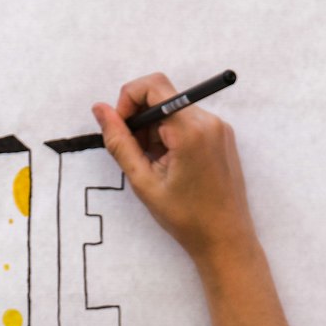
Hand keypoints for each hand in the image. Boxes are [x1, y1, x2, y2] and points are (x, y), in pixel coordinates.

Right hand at [91, 71, 258, 267]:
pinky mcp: (222, 136)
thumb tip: (100, 109)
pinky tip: (172, 167)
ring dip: (156, 131)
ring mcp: (219, 127)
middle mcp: (209, 121)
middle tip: (138, 156)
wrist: (226, 240)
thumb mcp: (144, 182)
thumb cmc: (187, 219)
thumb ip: (119, 142)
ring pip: (174, 111)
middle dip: (141, 121)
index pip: (153, 86)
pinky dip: (172, 137)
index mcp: (190, 130)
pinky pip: (189, 122)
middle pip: (163, 98)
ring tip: (157, 167)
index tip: (121, 128)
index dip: (128, 100)